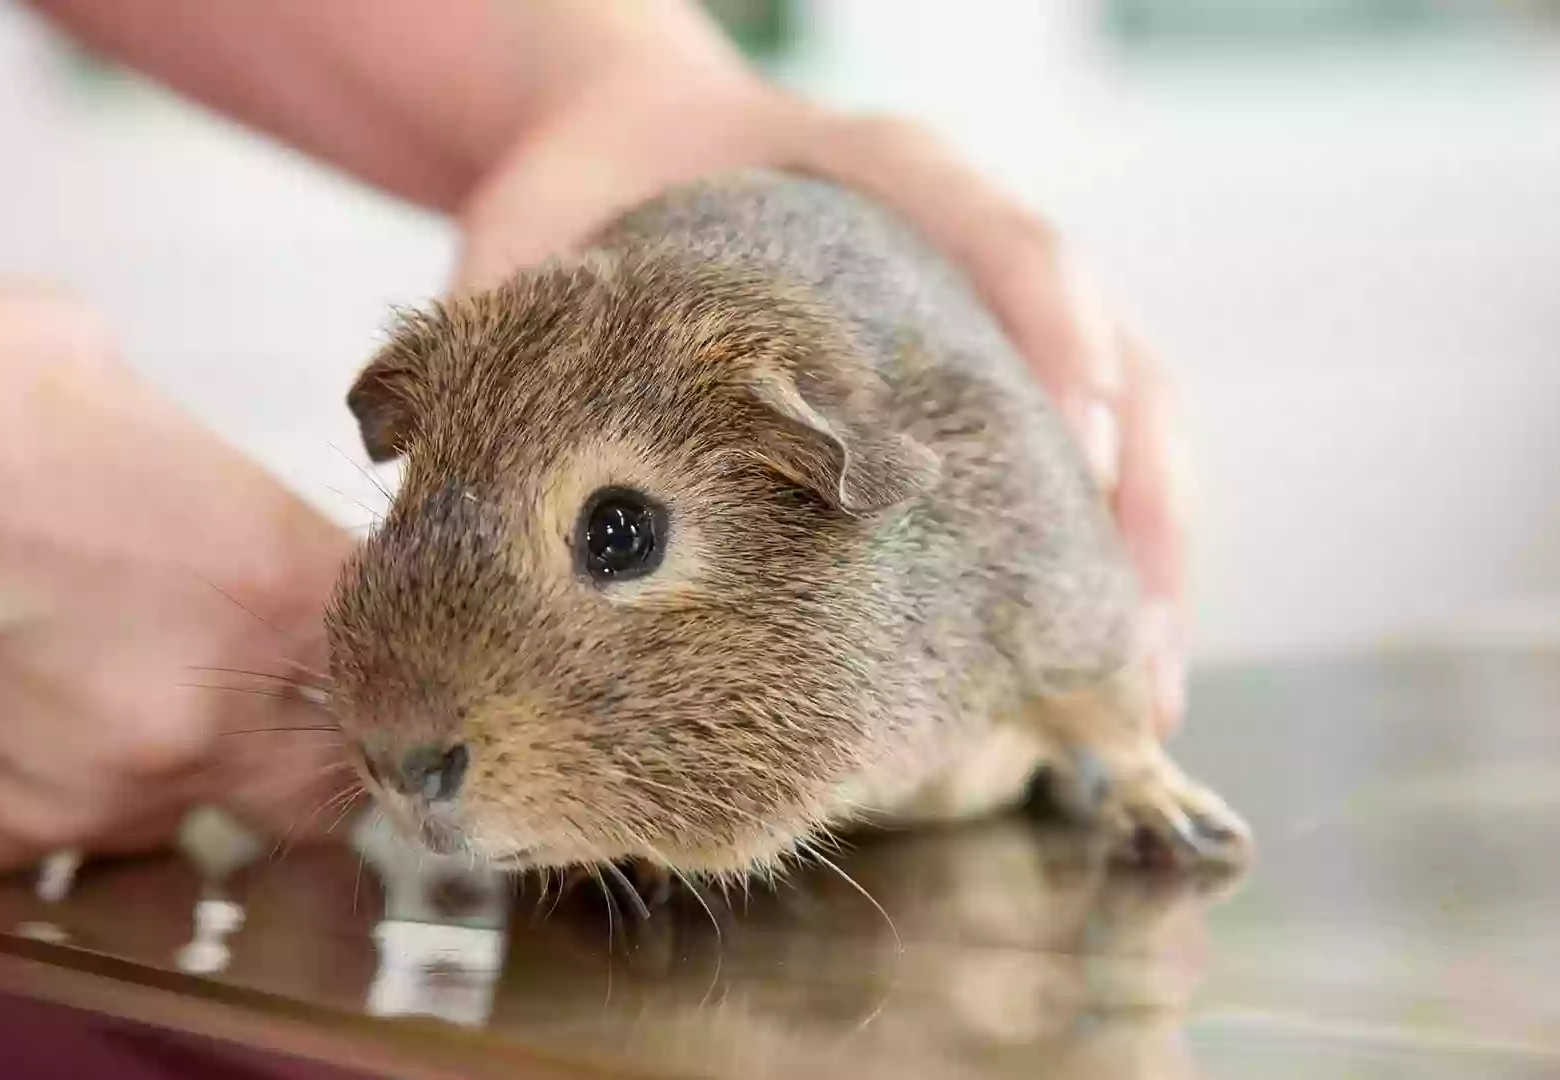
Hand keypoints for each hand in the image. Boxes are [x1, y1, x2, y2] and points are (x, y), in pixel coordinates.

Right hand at [0, 273, 353, 878]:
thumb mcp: (87, 368)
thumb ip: (192, 470)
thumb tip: (211, 502)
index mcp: (254, 586)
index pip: (392, 656)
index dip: (375, 643)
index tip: (340, 628)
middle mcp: (182, 719)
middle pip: (311, 779)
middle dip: (291, 735)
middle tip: (227, 674)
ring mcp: (67, 803)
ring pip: (168, 817)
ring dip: (145, 760)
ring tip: (50, 669)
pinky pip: (33, 851)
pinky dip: (20, 798)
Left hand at [451, 73, 1192, 733]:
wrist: (621, 147)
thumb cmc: (596, 193)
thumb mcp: (548, 246)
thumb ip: (510, 334)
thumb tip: (417, 478)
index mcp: (869, 174)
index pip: (988, 223)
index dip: (1048, 322)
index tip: (1079, 434)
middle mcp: (957, 242)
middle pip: (1104, 344)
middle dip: (1137, 491)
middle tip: (1135, 635)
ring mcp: (984, 316)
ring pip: (1124, 416)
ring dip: (1142, 554)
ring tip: (1139, 696)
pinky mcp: (977, 387)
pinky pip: (1072, 463)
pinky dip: (1093, 563)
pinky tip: (1092, 671)